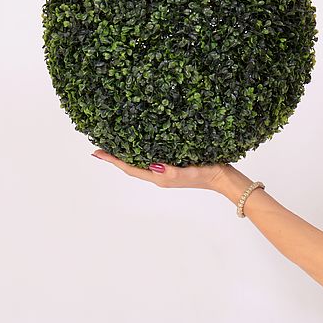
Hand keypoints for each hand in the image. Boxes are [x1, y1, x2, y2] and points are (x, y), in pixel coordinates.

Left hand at [92, 150, 228, 190]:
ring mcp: (167, 171)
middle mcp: (160, 175)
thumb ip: (172, 171)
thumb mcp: (190, 171)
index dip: (113, 160)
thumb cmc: (209, 173)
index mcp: (160, 177)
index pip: (130, 168)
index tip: (97, 152)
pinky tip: (141, 145)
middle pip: (131, 166)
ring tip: (116, 144)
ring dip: (127, 155)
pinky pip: (151, 160)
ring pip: (140, 163)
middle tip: (101, 145)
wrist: (225, 179)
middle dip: (116, 157)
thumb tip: (152, 165)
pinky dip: (141, 153)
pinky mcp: (174, 165)